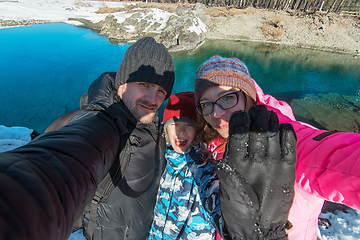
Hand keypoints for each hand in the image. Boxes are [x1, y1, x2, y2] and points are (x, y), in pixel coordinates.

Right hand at [216, 105, 295, 238]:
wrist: (261, 227)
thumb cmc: (239, 206)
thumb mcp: (225, 185)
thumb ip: (227, 163)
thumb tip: (231, 141)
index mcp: (236, 163)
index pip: (239, 131)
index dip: (240, 118)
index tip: (241, 115)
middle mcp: (255, 161)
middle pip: (257, 127)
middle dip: (256, 114)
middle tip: (256, 110)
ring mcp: (274, 164)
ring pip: (273, 131)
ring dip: (269, 119)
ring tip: (267, 114)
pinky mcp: (288, 169)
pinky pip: (289, 143)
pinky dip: (286, 131)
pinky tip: (282, 127)